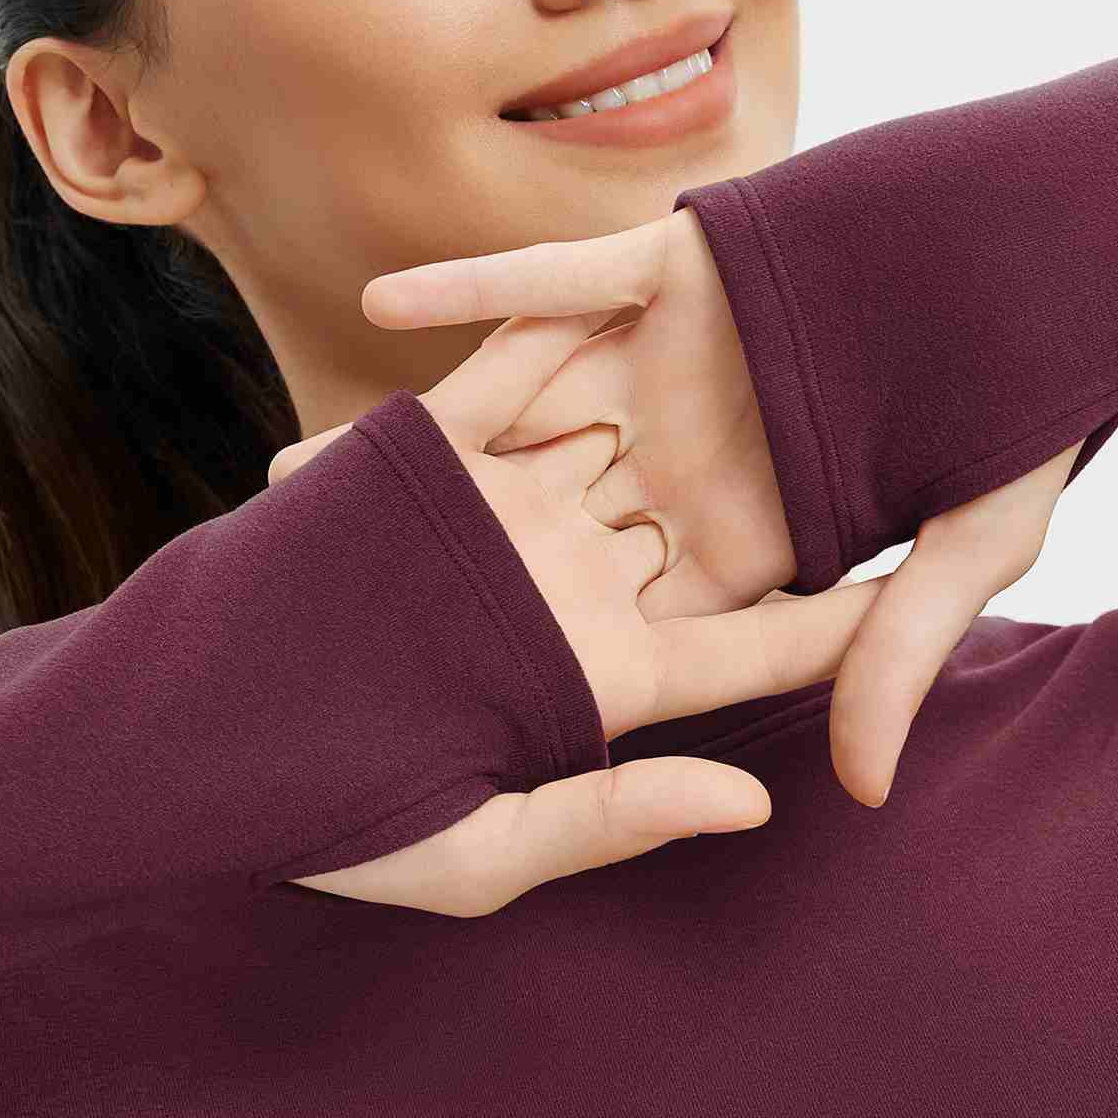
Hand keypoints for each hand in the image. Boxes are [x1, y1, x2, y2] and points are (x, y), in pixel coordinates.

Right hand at [268, 303, 894, 915]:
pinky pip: (506, 374)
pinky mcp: (429, 460)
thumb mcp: (480, 848)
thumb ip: (613, 818)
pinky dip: (555, 324)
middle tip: (886, 403)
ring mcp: (503, 516)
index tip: (920, 589)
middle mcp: (570, 585)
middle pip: (703, 520)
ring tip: (776, 301)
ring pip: (622, 429)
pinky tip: (623, 269)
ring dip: (683, 371)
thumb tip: (753, 808)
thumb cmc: (333, 824)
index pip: (746, 646)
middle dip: (781, 469)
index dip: (835, 624)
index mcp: (603, 677)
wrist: (197, 743)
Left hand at [360, 209, 1084, 805]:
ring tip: (294, 487)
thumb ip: (890, 655)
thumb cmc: (1020, 413)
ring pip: (514, 416)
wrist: (1030, 258)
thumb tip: (854, 792)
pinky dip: (473, 287)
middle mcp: (683, 468)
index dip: (531, 685)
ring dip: (413, 447)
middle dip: (427, 587)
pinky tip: (383, 300)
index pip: (621, 633)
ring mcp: (667, 373)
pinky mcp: (669, 277)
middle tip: (312, 643)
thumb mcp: (966, 552)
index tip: (426, 744)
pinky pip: (551, 286)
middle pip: (532, 540)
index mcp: (738, 550)